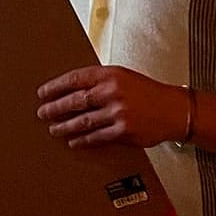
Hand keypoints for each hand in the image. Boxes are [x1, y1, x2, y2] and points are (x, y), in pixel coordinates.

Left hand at [36, 65, 188, 148]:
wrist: (173, 109)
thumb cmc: (147, 92)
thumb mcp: (123, 76)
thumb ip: (100, 81)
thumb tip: (71, 89)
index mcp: (110, 74)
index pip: (75, 78)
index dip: (56, 86)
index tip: (43, 93)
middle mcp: (113, 92)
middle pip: (75, 100)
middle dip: (55, 108)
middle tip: (42, 112)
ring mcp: (118, 112)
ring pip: (83, 121)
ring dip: (65, 126)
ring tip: (53, 129)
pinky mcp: (124, 131)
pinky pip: (97, 136)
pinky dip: (83, 140)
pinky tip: (73, 141)